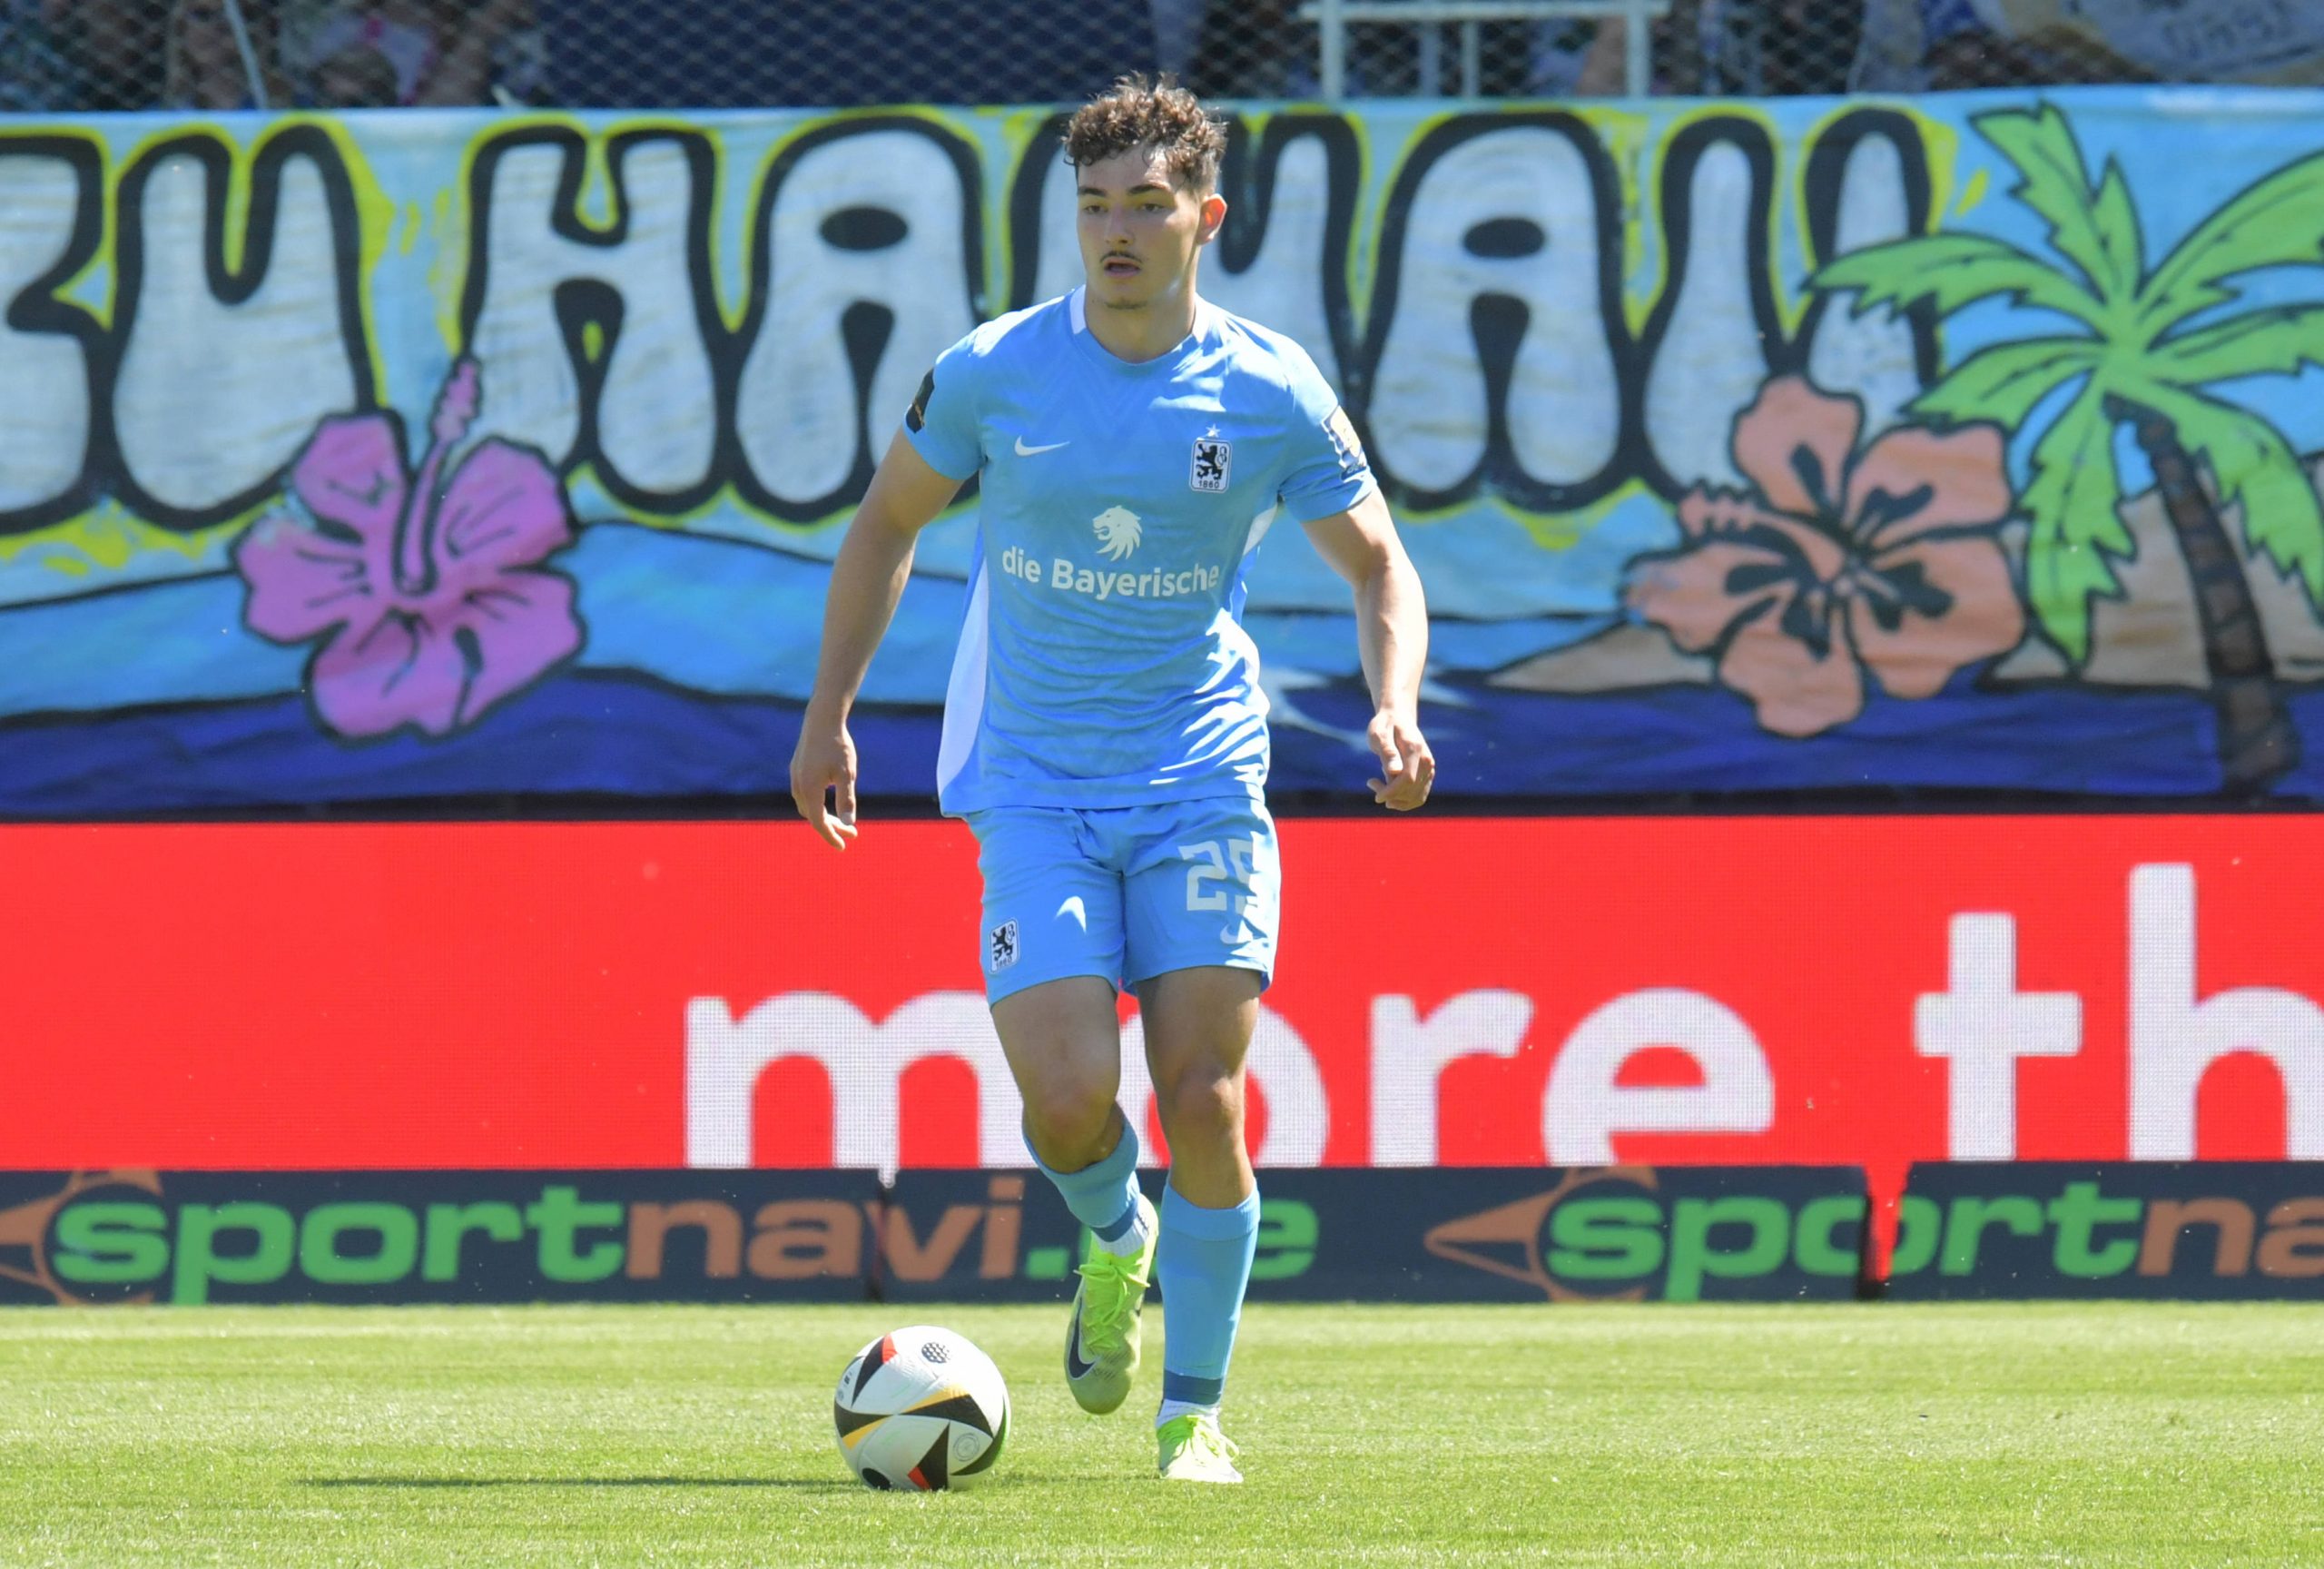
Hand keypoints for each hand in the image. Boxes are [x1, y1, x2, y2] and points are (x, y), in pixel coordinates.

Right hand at [789, 715, 860, 849]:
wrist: (821, 719)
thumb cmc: (837, 746)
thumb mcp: (847, 774)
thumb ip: (846, 799)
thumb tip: (849, 823)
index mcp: (810, 789)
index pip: (819, 822)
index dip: (831, 836)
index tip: (843, 847)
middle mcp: (798, 785)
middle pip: (813, 816)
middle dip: (832, 827)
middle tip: (852, 833)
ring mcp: (795, 777)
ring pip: (807, 806)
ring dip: (823, 816)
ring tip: (842, 821)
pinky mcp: (796, 769)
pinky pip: (804, 795)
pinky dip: (816, 805)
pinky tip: (828, 802)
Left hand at [1366, 708, 1433, 810]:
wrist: (1398, 717)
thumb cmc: (1385, 725)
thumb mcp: (1379, 734)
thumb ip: (1387, 752)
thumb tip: (1394, 772)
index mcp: (1415, 749)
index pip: (1407, 779)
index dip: (1391, 792)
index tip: (1376, 795)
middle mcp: (1427, 760)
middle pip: (1411, 791)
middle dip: (1390, 795)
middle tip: (1371, 783)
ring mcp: (1430, 769)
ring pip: (1417, 798)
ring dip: (1397, 800)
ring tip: (1379, 786)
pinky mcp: (1428, 775)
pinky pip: (1419, 797)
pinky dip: (1404, 801)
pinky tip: (1389, 790)